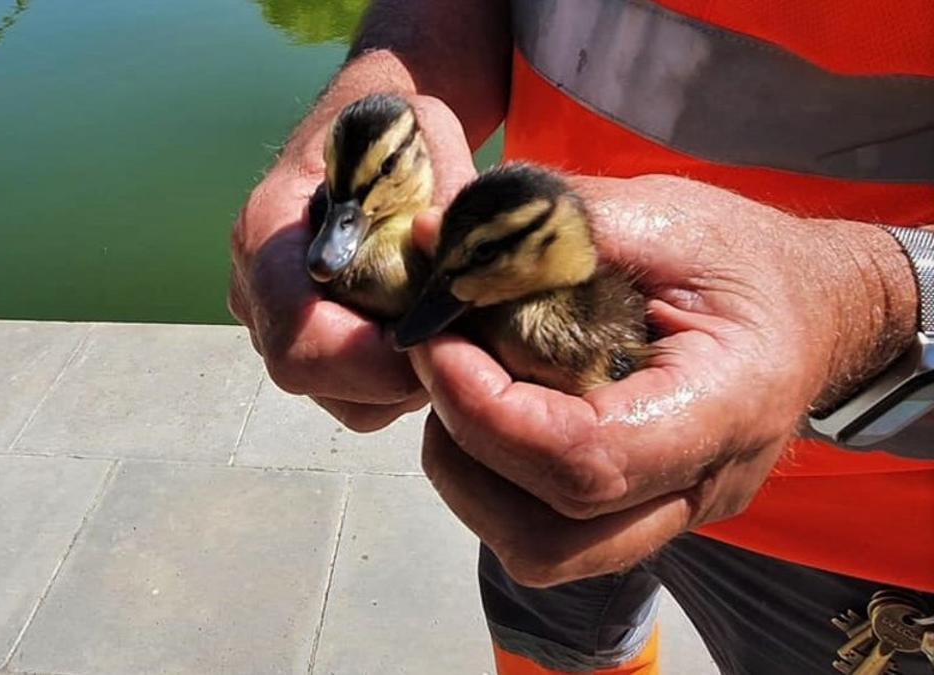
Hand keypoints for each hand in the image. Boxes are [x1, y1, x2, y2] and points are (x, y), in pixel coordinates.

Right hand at [229, 95, 475, 429]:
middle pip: (317, 380)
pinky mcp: (303, 342)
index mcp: (266, 235)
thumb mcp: (425, 138)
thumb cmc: (397, 132)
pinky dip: (397, 378)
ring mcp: (272, 322)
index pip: (299, 343)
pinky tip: (427, 329)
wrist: (374, 133)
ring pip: (341, 397)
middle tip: (456, 336)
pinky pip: (351, 391)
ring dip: (402, 380)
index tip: (436, 338)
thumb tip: (438, 242)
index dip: (370, 362)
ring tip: (445, 326)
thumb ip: (440, 192)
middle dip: (396, 374)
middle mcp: (254, 289)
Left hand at [409, 174, 916, 584]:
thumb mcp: (667, 217)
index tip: (436, 339)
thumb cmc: (747, 261)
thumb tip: (436, 238)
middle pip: (550, 534)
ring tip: (455, 389)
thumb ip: (557, 227)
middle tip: (436, 358)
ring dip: (469, 478)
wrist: (814, 312)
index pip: (586, 459)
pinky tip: (487, 410)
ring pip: (541, 552)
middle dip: (464, 448)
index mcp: (726, 408)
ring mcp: (668, 513)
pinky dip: (492, 482)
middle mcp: (698, 487)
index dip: (486, 408)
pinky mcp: (638, 513)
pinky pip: (548, 534)